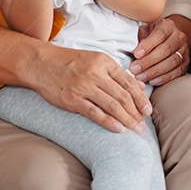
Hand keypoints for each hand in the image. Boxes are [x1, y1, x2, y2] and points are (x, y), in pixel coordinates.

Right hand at [31, 43, 151, 133]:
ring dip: (126, 119)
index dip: (140, 98)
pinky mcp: (73, 99)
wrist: (41, 63)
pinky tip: (118, 129)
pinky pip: (94, 112)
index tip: (149, 110)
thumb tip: (139, 86)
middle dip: (136, 112)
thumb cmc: (70, 62)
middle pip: (122, 95)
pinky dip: (108, 122)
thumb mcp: (95, 60)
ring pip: (112, 105)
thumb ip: (117, 73)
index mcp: (104, 62)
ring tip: (135, 129)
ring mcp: (84, 86)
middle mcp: (96, 73)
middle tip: (143, 125)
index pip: (128, 82)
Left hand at [129, 16, 190, 86]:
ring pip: (172, 62)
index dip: (148, 45)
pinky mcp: (186, 63)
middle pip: (166, 49)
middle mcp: (179, 36)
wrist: (170, 37)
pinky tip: (153, 81)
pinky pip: (177, 72)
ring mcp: (184, 50)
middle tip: (135, 69)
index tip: (136, 54)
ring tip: (141, 77)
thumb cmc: (153, 35)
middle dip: (148, 61)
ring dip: (155, 71)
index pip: (160, 33)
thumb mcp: (146, 30)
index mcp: (168, 25)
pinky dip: (164, 78)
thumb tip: (138, 50)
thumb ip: (141, 37)